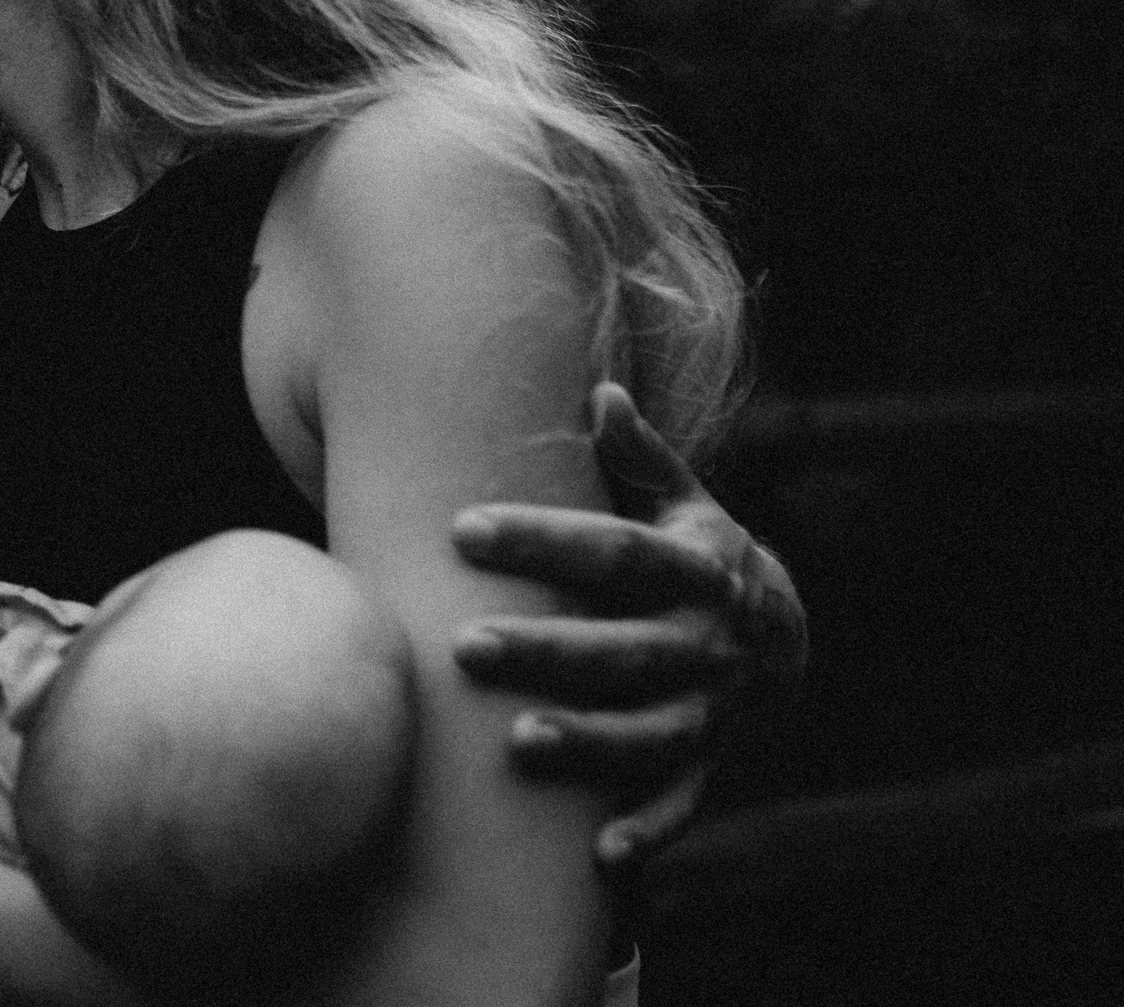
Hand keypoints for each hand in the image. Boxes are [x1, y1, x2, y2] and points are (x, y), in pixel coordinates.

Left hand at [449, 382, 807, 870]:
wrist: (785, 633)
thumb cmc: (696, 556)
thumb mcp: (686, 501)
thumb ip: (640, 456)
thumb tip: (600, 391)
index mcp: (693, 570)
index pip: (612, 551)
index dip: (541, 539)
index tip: (461, 528)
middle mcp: (705, 643)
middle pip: (623, 648)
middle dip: (546, 650)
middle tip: (463, 646)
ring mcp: (711, 710)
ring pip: (650, 732)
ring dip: (589, 741)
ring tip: (515, 742)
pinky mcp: (709, 765)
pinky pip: (682, 805)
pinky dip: (648, 832)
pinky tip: (599, 856)